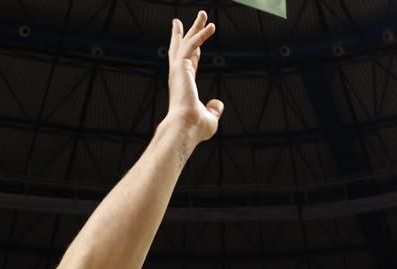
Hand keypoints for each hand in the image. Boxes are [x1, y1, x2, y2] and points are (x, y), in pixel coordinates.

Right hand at [165, 12, 222, 142]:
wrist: (186, 127)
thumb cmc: (195, 127)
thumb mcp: (210, 118)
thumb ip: (213, 109)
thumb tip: (218, 104)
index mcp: (184, 85)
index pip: (189, 63)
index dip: (194, 51)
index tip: (196, 42)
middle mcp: (179, 75)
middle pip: (182, 48)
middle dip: (187, 33)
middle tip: (186, 20)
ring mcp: (178, 70)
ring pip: (186, 42)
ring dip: (195, 27)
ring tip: (203, 13)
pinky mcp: (181, 67)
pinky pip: (192, 45)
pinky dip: (201, 35)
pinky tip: (211, 26)